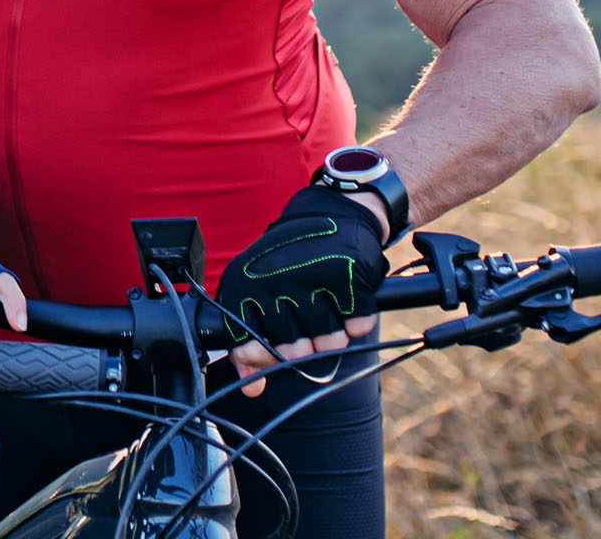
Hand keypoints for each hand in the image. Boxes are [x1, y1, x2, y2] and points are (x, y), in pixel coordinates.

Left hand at [216, 185, 387, 397]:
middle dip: (303, 344)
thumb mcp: (258, 292)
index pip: (247, 347)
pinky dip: (356, 319)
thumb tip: (253, 388)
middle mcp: (273, 281)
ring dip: (331, 334)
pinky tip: (345, 296)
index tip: (271, 349)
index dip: (263, 357)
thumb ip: (251, 341)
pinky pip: (357, 328)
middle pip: (293, 353)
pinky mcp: (347, 278)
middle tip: (305, 316)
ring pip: (328, 345)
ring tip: (324, 302)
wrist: (332, 212)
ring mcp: (310, 279)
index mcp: (243, 284)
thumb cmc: (290, 259)